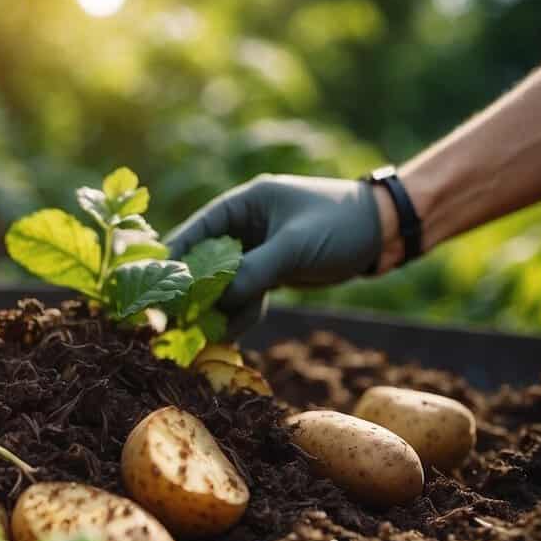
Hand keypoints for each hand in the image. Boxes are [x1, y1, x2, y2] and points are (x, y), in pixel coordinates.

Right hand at [166, 174, 392, 334]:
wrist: (383, 233)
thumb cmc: (341, 224)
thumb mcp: (296, 245)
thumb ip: (256, 270)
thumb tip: (217, 300)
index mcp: (243, 204)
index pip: (195, 231)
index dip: (174, 260)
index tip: (158, 289)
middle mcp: (243, 226)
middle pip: (203, 263)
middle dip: (193, 294)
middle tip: (176, 323)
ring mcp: (254, 251)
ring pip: (222, 285)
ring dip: (215, 311)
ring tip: (206, 337)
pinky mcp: (268, 272)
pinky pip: (243, 297)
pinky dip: (238, 315)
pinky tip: (230, 335)